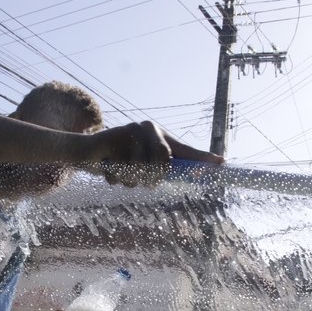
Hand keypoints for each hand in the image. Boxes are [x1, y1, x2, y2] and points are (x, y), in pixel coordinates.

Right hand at [89, 121, 223, 186]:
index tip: (221, 163)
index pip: (184, 149)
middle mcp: (148, 129)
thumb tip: (187, 178)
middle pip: (162, 160)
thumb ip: (161, 170)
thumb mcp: (143, 164)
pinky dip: (114, 177)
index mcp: (160, 136)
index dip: (202, 158)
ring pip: (140, 168)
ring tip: (122, 173)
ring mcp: (130, 130)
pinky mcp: (113, 136)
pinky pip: (120, 170)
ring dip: (130, 180)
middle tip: (143, 181)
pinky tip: (108, 168)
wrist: (89, 152)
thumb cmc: (121, 160)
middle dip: (152, 177)